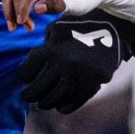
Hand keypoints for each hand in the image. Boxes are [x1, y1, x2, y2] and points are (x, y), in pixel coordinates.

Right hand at [3, 0, 64, 30]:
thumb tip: (36, 9)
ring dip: (10, 9)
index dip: (23, 7)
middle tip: (28, 28)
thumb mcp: (77, 1)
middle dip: (17, 11)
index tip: (21, 22)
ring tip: (14, 27)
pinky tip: (17, 19)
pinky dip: (12, 5)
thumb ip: (58, 4)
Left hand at [17, 12, 134, 113]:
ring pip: (57, 97)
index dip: (23, 76)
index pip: (27, 71)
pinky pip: (77, 100)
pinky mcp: (94, 81)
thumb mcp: (56, 28)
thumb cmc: (77, 27)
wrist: (111, 26)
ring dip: (46, 103)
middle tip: (26, 97)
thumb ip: (41, 47)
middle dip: (30, 95)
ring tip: (42, 104)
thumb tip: (27, 69)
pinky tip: (59, 107)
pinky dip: (66, 107)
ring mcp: (80, 74)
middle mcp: (64, 62)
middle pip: (39, 88)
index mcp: (51, 48)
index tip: (24, 79)